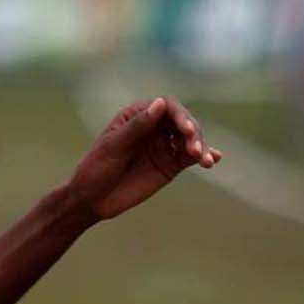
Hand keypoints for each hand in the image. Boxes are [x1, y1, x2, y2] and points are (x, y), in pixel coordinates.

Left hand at [65, 96, 221, 223]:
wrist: (90, 199)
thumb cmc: (95, 168)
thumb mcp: (113, 146)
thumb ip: (137, 126)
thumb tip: (160, 103)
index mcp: (138, 114)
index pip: (167, 107)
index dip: (180, 116)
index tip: (185, 130)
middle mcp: (155, 126)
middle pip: (183, 122)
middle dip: (192, 133)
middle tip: (193, 149)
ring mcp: (164, 145)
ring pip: (190, 140)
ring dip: (201, 146)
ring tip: (204, 160)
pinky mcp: (170, 164)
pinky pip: (190, 157)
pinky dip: (203, 156)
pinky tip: (213, 159)